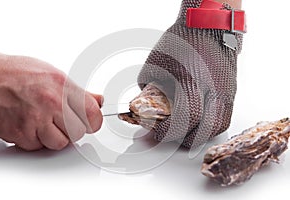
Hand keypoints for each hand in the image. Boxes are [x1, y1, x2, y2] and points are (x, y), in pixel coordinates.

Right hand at [0, 51, 102, 150]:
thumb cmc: (15, 73)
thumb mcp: (53, 75)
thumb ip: (78, 92)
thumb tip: (97, 101)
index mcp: (62, 86)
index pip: (93, 114)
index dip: (93, 121)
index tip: (91, 121)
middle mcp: (51, 103)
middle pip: (79, 132)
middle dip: (73, 129)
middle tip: (63, 120)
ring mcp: (36, 120)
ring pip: (61, 143)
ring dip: (55, 136)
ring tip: (45, 122)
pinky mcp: (21, 134)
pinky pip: (39, 146)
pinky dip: (36, 140)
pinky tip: (30, 125)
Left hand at [137, 0, 242, 147]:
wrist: (208, 27)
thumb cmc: (179, 42)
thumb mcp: (154, 65)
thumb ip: (148, 91)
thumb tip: (145, 109)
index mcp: (189, 81)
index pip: (183, 119)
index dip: (169, 132)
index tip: (158, 132)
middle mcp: (211, 89)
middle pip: (203, 129)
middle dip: (183, 138)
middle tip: (170, 133)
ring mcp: (224, 91)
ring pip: (217, 127)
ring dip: (199, 135)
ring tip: (185, 131)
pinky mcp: (231, 91)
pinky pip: (225, 118)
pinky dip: (211, 127)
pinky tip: (200, 124)